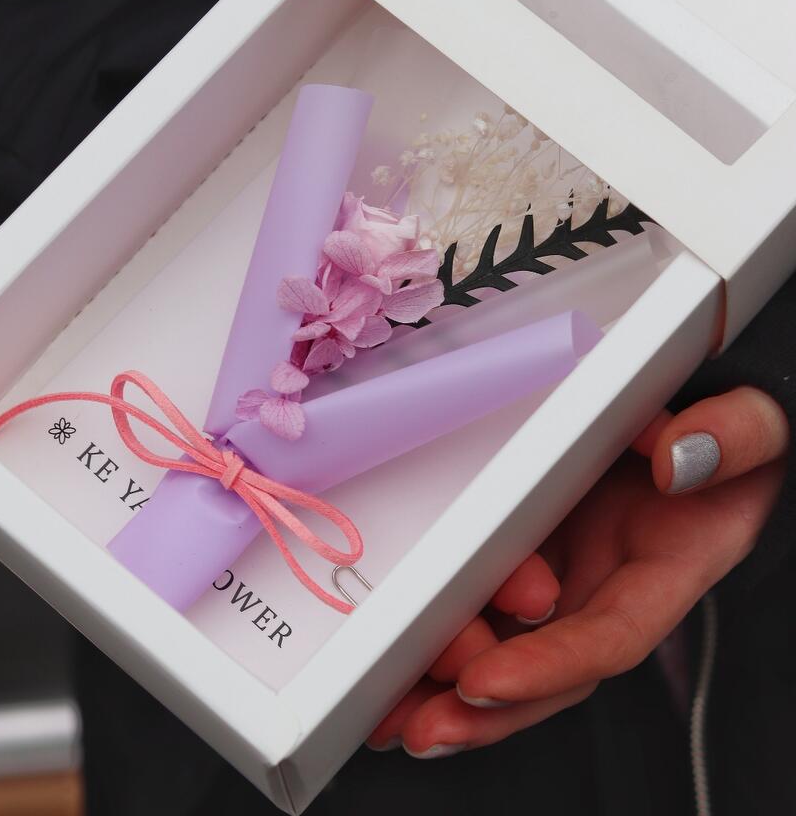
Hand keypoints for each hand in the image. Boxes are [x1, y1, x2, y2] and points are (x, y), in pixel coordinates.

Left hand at [368, 386, 788, 757]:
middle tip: (411, 717)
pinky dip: (437, 632)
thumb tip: (677, 458)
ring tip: (384, 707)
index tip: (485, 681)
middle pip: (544, 667)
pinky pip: (482, 599)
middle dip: (478, 705)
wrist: (699, 424)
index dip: (549, 666)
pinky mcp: (527, 547)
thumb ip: (735, 438)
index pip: (608, 637)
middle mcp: (608, 586)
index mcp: (666, 570)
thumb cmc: (731, 440)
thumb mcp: (756, 429)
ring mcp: (565, 571)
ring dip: (444, 685)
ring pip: (505, 646)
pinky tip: (392, 661)